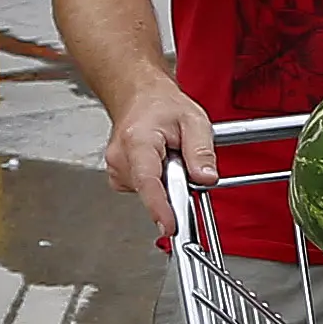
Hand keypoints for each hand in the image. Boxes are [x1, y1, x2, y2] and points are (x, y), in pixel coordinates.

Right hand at [104, 78, 219, 248]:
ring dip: (165, 181)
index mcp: (138, 141)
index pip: (147, 181)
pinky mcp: (118, 176)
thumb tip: (207, 178)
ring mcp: (115, 168)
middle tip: (180, 157)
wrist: (140, 97)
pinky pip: (143, 188)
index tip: (170, 226)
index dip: (159, 207)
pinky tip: (158, 162)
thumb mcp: (194, 120)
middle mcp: (120, 157)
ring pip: (148, 191)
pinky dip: (156, 181)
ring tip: (167, 154)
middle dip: (173, 184)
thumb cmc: (162, 105)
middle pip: (151, 189)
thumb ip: (201, 151)